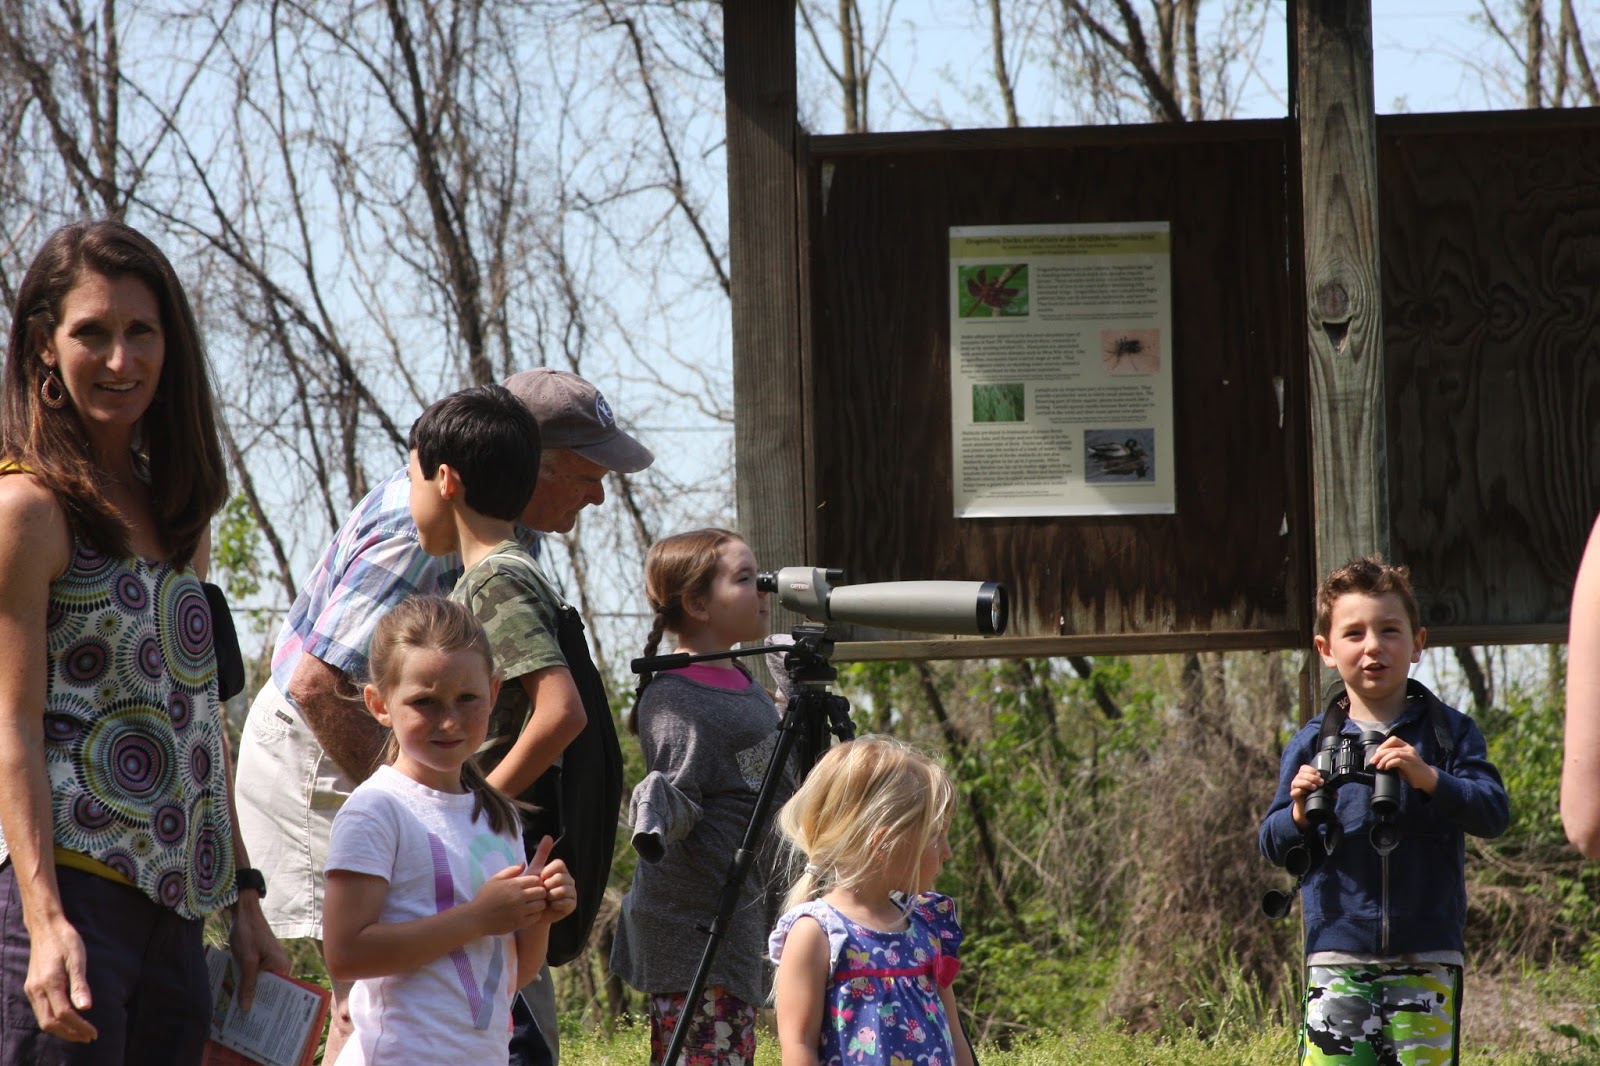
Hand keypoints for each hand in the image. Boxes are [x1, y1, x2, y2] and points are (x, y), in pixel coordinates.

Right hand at [24, 912, 96, 1041]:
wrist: (46, 928)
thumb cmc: (65, 941)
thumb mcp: (77, 959)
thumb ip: (80, 985)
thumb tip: (85, 1008)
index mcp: (49, 983)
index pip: (64, 1014)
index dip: (78, 1026)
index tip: (93, 1032)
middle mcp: (36, 990)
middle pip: (50, 1023)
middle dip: (69, 1033)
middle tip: (88, 1037)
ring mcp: (32, 989)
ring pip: (43, 1019)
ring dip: (61, 1030)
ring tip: (79, 1033)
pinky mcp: (31, 987)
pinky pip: (40, 1011)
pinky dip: (53, 1021)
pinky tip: (66, 1020)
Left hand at [229, 894, 291, 1010]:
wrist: (243, 910)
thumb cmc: (247, 933)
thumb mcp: (246, 962)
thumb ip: (247, 985)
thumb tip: (247, 1010)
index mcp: (282, 966)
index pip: (277, 992)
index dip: (267, 1007)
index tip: (256, 1022)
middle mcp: (280, 965)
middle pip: (268, 989)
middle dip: (256, 1001)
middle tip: (243, 1018)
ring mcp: (271, 961)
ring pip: (259, 982)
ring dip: (248, 991)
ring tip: (236, 1008)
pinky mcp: (261, 958)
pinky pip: (255, 975)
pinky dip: (246, 982)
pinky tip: (235, 991)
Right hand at [472, 863, 550, 935]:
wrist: (476, 918)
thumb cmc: (485, 897)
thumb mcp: (495, 879)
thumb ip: (511, 870)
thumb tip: (524, 864)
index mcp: (513, 884)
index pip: (537, 879)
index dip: (537, 882)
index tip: (532, 886)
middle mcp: (518, 897)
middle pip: (542, 892)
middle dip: (540, 892)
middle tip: (535, 896)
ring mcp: (520, 911)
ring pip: (541, 905)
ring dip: (539, 904)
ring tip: (532, 905)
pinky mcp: (519, 923)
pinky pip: (536, 917)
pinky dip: (535, 915)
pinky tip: (528, 914)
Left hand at [523, 835, 576, 924]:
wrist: (531, 912)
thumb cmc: (532, 890)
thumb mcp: (535, 871)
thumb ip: (542, 854)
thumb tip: (548, 836)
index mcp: (561, 870)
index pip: (558, 864)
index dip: (547, 872)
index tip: (540, 879)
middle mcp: (569, 879)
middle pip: (561, 877)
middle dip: (548, 885)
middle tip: (542, 891)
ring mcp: (572, 892)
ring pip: (563, 889)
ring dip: (551, 895)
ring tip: (546, 899)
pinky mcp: (572, 905)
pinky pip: (565, 902)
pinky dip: (555, 904)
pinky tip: (550, 906)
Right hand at [1288, 764, 1323, 828]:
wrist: (1306, 806)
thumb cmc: (1313, 795)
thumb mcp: (1322, 791)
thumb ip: (1328, 790)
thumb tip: (1335, 794)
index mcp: (1304, 776)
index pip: (1304, 768)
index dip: (1311, 770)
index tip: (1319, 775)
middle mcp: (1298, 780)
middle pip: (1301, 774)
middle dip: (1312, 777)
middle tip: (1321, 782)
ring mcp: (1295, 787)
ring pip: (1297, 781)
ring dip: (1306, 783)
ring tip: (1314, 787)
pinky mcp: (1293, 794)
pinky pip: (1295, 791)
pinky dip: (1300, 791)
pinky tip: (1306, 792)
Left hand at [1372, 736, 1438, 793]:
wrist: (1427, 778)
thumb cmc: (1412, 770)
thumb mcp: (1403, 761)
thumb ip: (1394, 757)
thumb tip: (1378, 759)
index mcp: (1407, 747)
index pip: (1394, 739)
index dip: (1384, 744)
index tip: (1377, 752)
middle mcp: (1409, 749)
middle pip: (1391, 748)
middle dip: (1379, 755)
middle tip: (1373, 761)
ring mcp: (1411, 756)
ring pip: (1393, 753)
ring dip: (1383, 760)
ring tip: (1379, 766)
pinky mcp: (1411, 764)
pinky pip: (1398, 760)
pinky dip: (1389, 763)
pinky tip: (1386, 768)